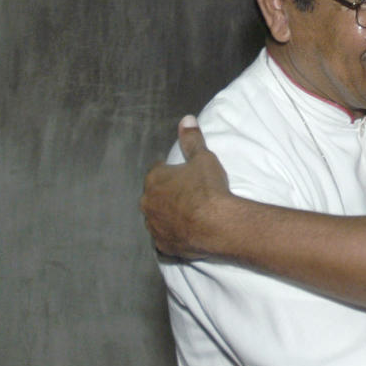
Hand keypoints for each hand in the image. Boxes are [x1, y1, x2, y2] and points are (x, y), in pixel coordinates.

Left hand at [141, 115, 229, 257]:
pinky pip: (164, 239)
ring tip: (189, 216)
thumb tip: (186, 119)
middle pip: (154, 196)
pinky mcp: (164, 246)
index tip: (184, 176)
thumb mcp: (203, 159)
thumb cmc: (208, 189)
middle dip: (167, 195)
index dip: (171, 173)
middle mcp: (148, 204)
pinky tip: (186, 234)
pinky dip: (172, 236)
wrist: (217, 224)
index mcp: (154, 180)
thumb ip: (192, 139)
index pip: (158, 172)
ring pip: (157, 219)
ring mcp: (155, 227)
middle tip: (189, 196)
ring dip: (168, 216)